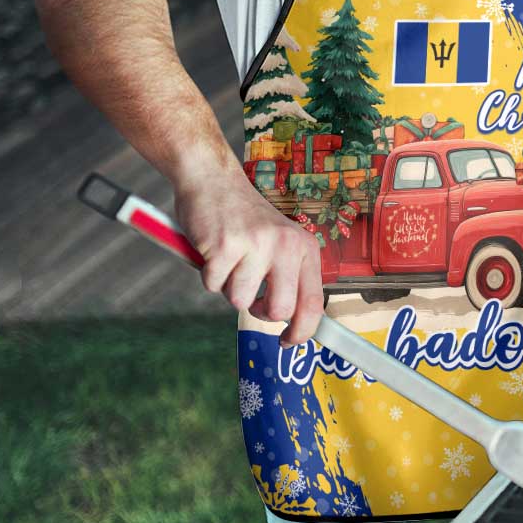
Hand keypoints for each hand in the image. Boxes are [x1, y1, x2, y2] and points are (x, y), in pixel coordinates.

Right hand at [174, 166, 323, 346]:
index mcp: (304, 247)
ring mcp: (256, 245)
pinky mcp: (224, 246)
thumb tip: (293, 323)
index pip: (314, 302)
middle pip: (280, 310)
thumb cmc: (245, 219)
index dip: (302, 331)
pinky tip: (213, 250)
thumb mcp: (280, 242)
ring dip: (229, 287)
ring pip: (240, 301)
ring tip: (230, 260)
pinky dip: (208, 275)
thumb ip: (288, 276)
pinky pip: (213, 285)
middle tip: (251, 296)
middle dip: (260, 312)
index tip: (289, 342)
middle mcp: (286, 245)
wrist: (213, 180)